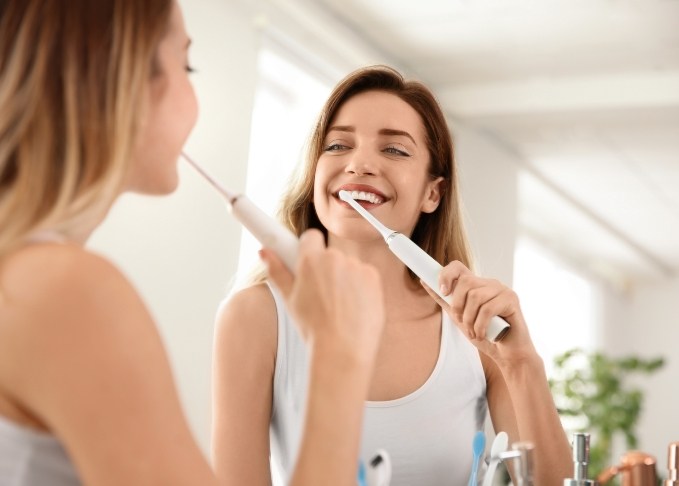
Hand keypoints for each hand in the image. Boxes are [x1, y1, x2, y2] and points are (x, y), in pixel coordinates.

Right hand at [259, 229, 384, 366]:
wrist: (342, 349)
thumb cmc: (314, 328)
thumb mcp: (289, 300)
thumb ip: (277, 271)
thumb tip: (264, 252)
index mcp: (311, 260)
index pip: (311, 237)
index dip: (309, 249)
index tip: (308, 261)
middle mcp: (335, 258)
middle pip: (330, 254)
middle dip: (326, 269)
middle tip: (321, 294)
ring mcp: (356, 267)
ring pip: (348, 266)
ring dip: (344, 279)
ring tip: (338, 306)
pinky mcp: (373, 277)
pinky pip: (365, 275)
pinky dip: (361, 287)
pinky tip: (353, 307)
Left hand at [421, 261, 537, 364]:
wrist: (507, 353)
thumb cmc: (485, 335)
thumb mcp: (459, 317)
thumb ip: (445, 300)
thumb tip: (424, 281)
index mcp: (477, 285)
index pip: (458, 267)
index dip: (446, 275)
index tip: (442, 291)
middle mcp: (490, 283)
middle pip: (465, 282)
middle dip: (458, 306)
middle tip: (461, 322)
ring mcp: (502, 290)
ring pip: (475, 296)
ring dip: (469, 320)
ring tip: (474, 332)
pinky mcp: (512, 300)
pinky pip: (488, 309)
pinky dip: (480, 325)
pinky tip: (482, 334)